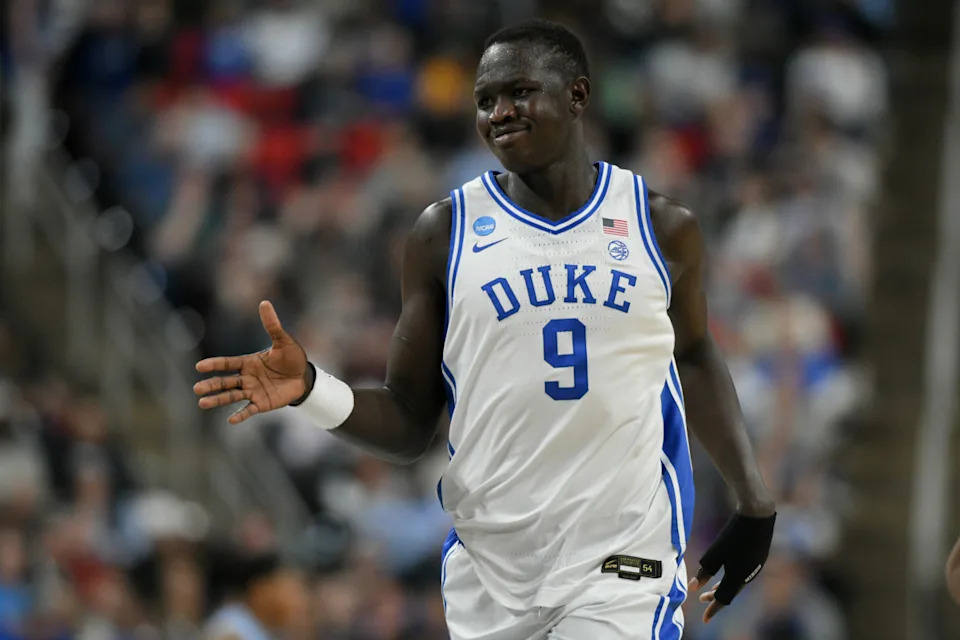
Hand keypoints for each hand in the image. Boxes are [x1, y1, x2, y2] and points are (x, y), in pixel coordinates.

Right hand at [194, 301, 310, 423]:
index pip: (228, 364)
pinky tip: (231, 420)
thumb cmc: (292, 358)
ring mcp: (252, 391)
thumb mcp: (283, 341)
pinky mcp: (261, 404)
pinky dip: (240, 415)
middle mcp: (246, 378)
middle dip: (211, 385)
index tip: (199, 367)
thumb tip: (265, 302)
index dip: (214, 365)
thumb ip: (272, 325)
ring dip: (218, 400)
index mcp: (248, 362)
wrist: (304, 377)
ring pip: (231, 396)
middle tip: (197, 389)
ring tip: (202, 404)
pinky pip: (248, 410)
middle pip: (225, 382)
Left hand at [687, 511, 775, 622]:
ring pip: (737, 584)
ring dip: (723, 588)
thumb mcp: (715, 553)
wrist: (757, 516)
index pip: (723, 599)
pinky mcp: (758, 559)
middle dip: (715, 597)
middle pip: (730, 592)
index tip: (704, 619)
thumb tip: (692, 587)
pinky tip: (727, 574)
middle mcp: (749, 576)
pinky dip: (732, 579)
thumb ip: (705, 571)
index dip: (712, 609)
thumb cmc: (734, 534)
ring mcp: (755, 568)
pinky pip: (743, 575)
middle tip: (702, 600)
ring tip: (711, 590)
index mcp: (738, 577)